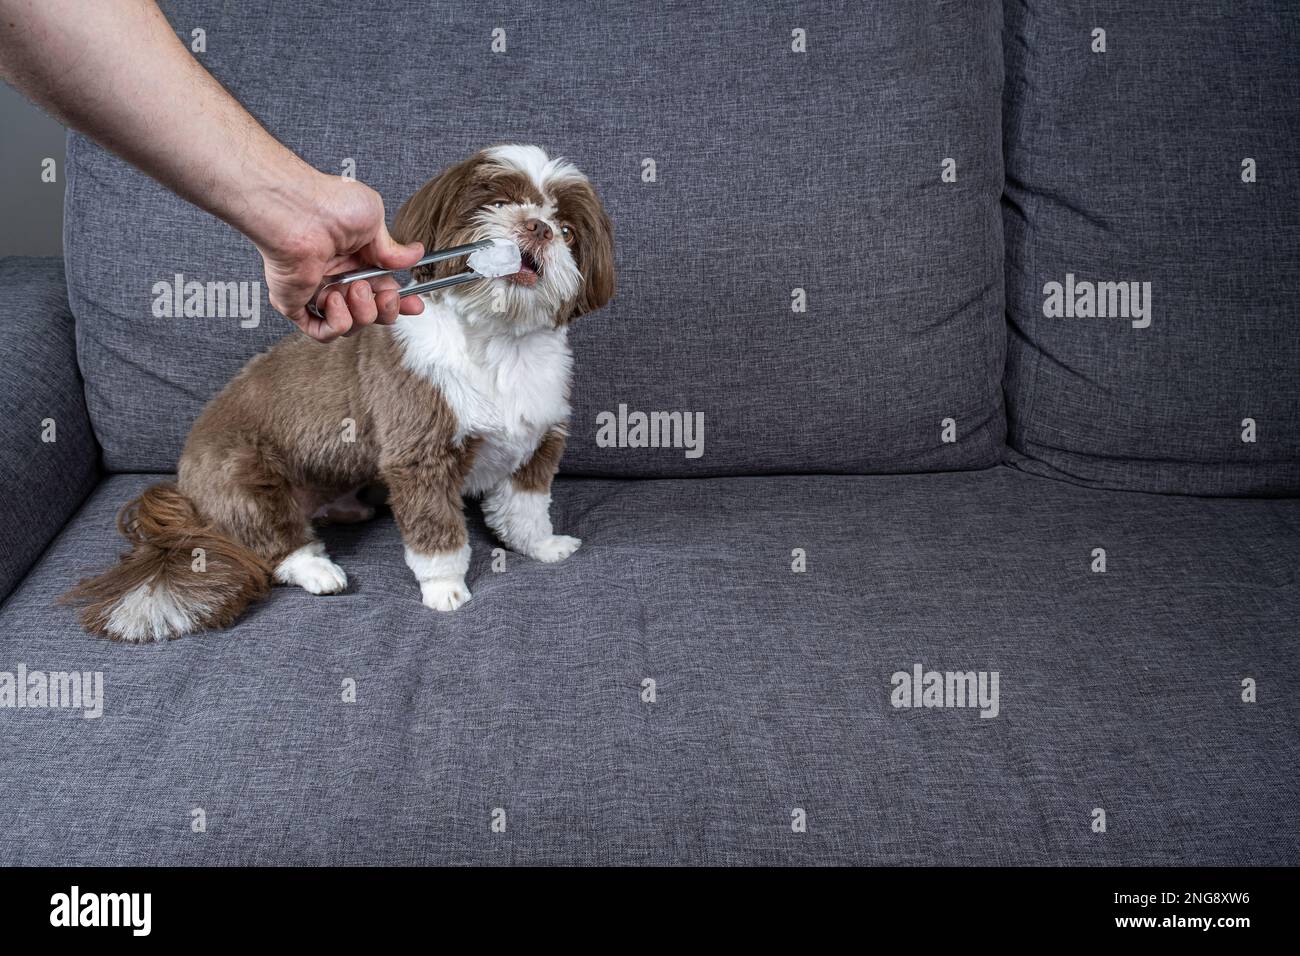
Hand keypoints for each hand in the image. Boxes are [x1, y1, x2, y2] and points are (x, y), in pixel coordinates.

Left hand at [255, 175, 425, 341]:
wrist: (299, 213)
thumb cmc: (329, 205)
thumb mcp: (374, 220)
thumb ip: (392, 248)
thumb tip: (414, 255)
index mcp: (355, 260)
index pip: (382, 291)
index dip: (400, 302)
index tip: (415, 305)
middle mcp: (337, 278)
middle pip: (372, 314)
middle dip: (386, 309)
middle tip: (383, 293)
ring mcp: (317, 293)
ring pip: (353, 326)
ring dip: (363, 312)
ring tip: (354, 287)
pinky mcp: (297, 305)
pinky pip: (324, 333)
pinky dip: (338, 322)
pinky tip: (334, 298)